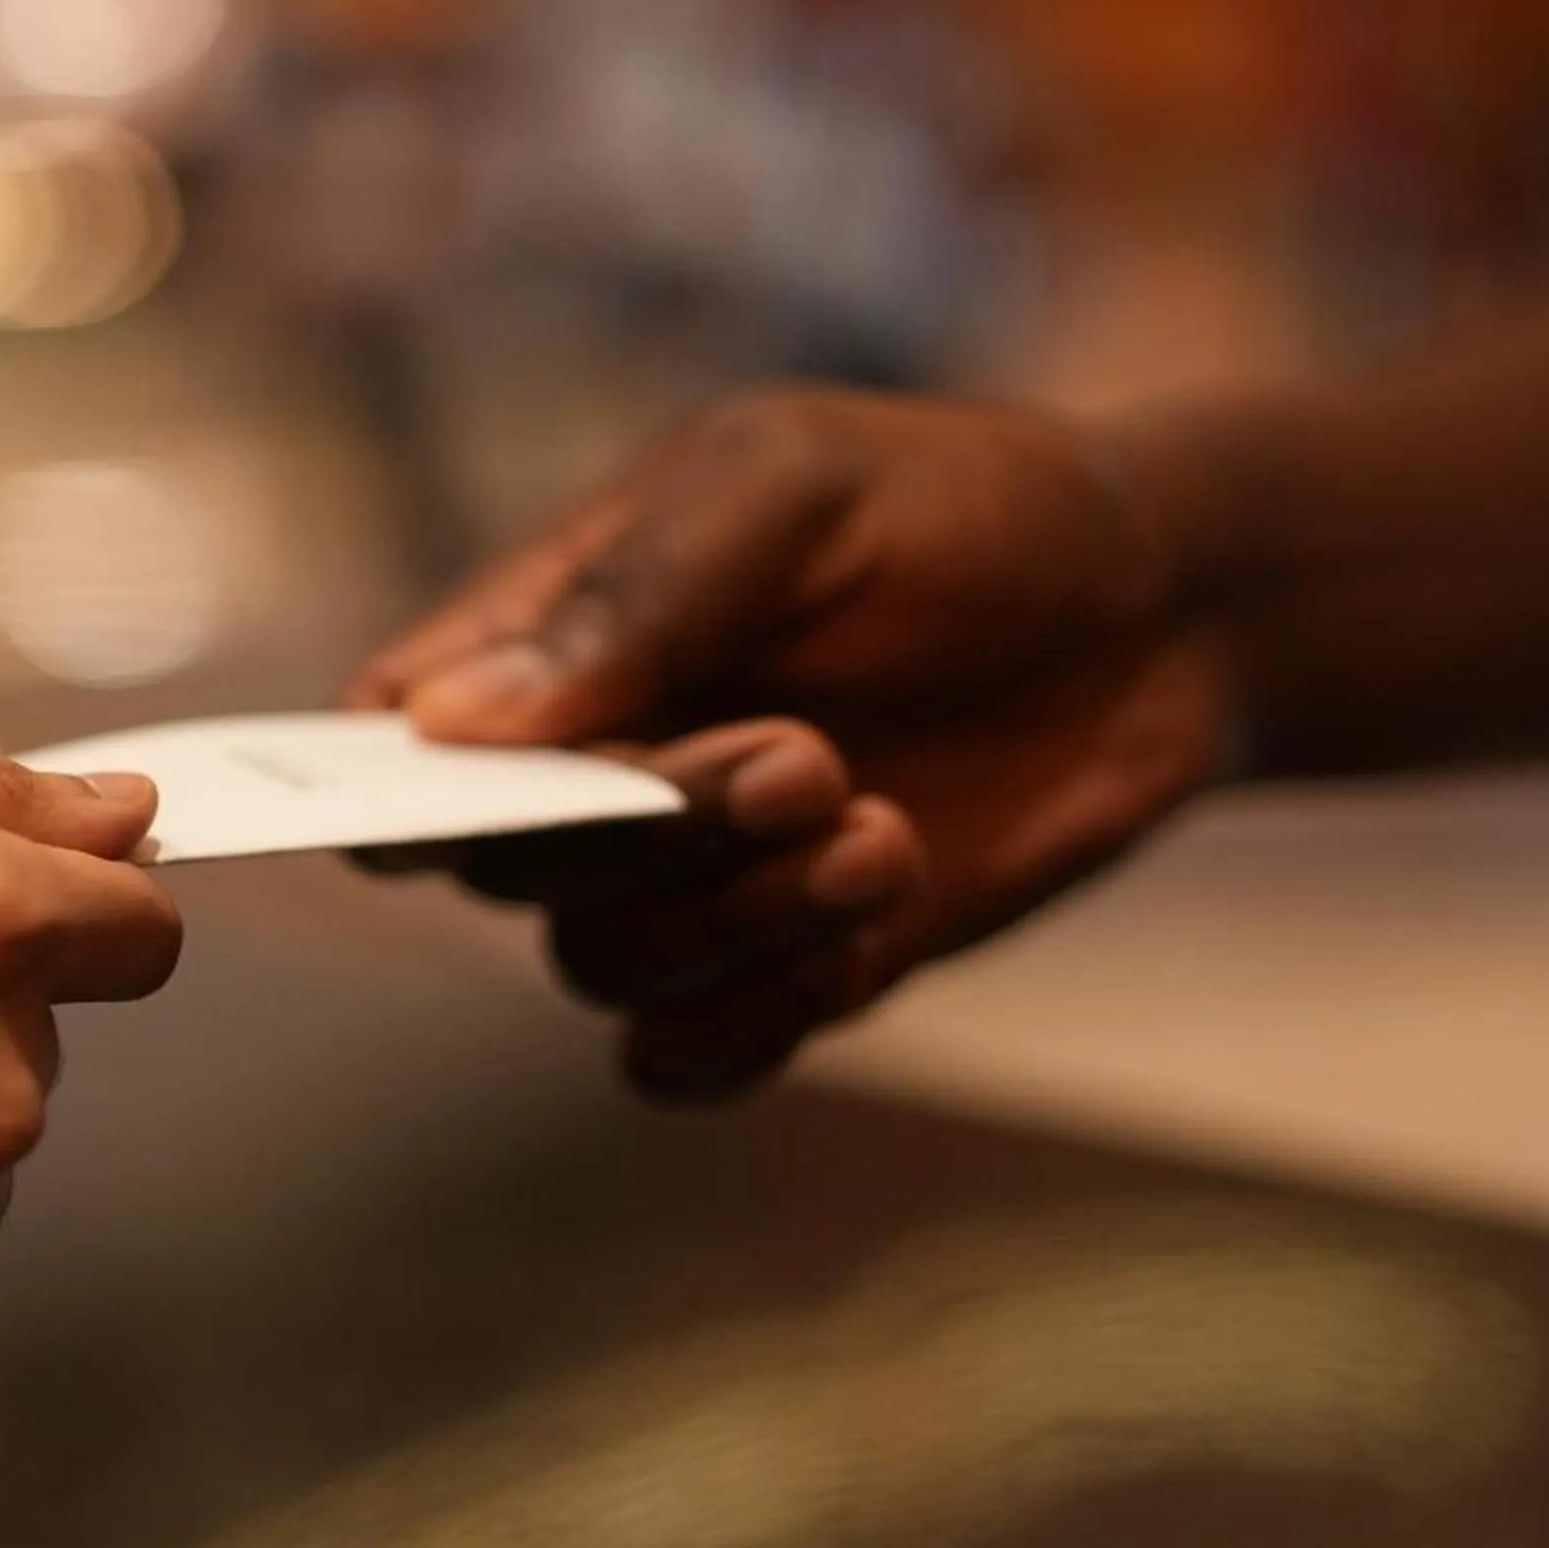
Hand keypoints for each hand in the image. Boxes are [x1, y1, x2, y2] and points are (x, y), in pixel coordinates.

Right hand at [349, 386, 1240, 1098]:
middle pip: (506, 873)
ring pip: (603, 970)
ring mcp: (686, 878)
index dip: (391, 792)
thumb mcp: (793, 489)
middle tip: (810, 755)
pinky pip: (690, 1058)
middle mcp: (592, 769)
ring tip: (883, 829)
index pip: (385, 743)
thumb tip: (448, 726)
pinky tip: (875, 917)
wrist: (1162, 615)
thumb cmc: (964, 507)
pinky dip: (766, 1014)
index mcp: (552, 635)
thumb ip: (635, 595)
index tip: (463, 806)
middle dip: (650, 833)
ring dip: (738, 919)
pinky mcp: (782, 964)